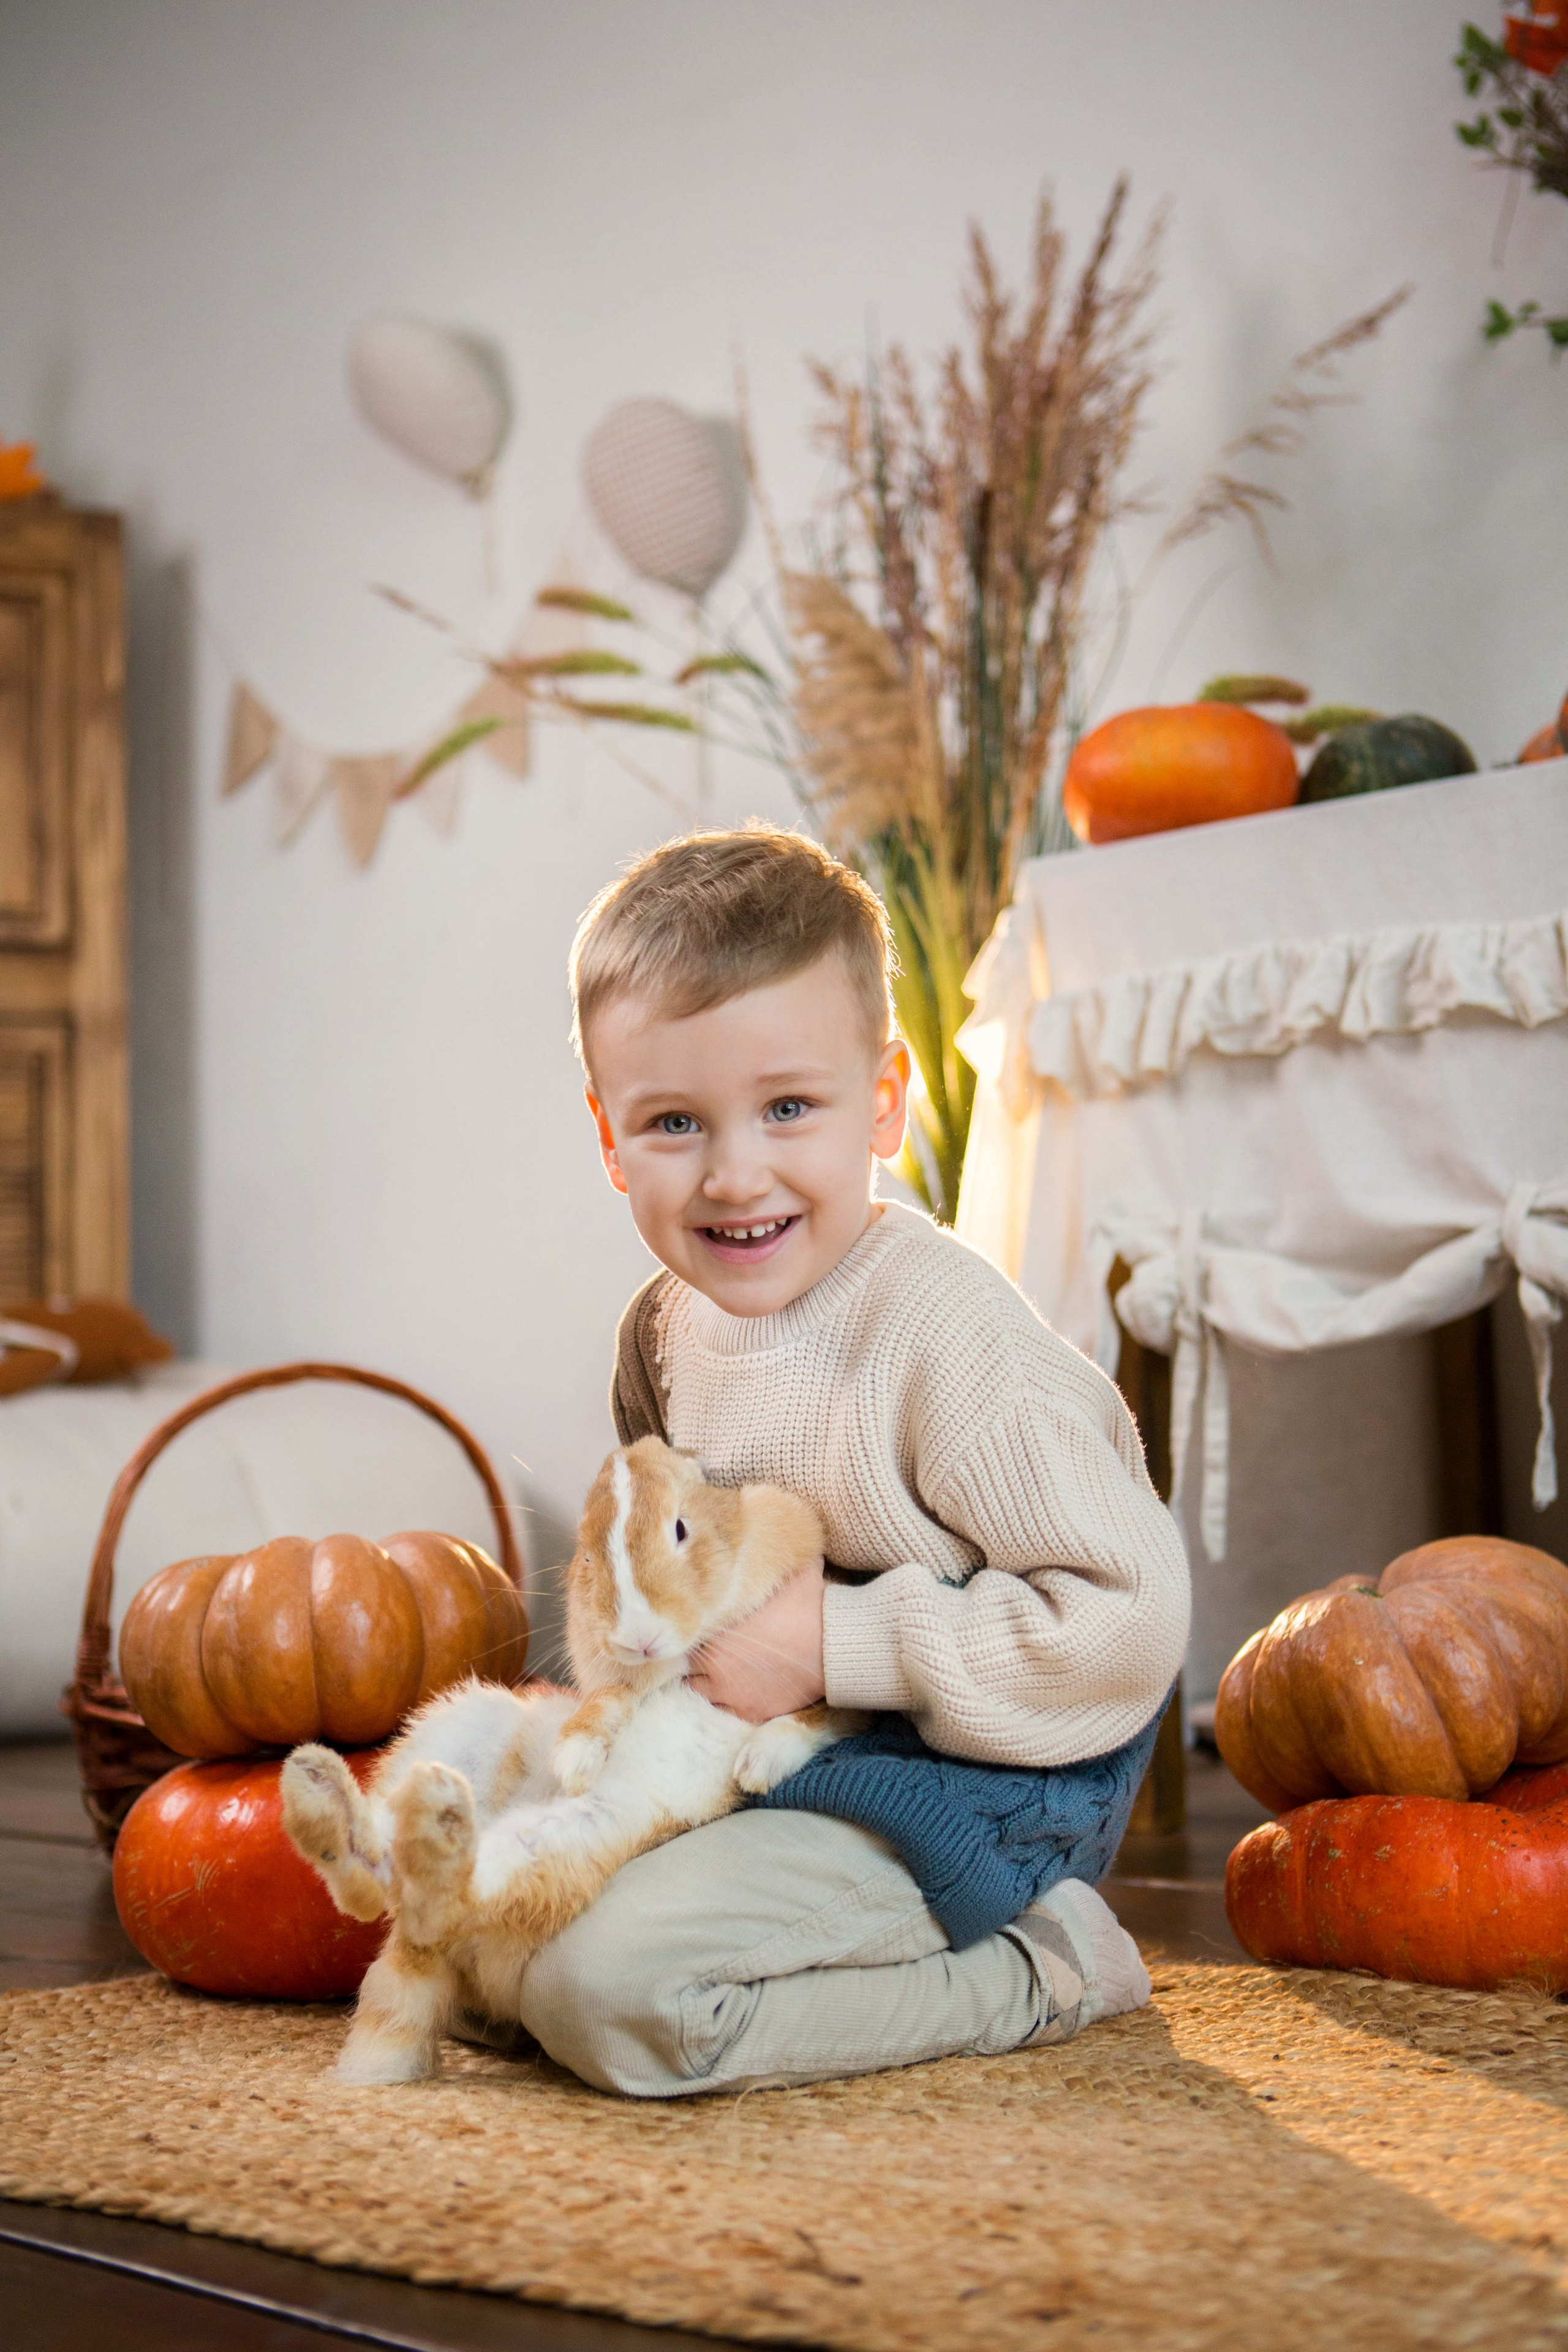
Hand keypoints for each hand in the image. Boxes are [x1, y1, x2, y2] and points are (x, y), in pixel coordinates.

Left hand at [687, 1559, 826, 1722]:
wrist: (834, 1649)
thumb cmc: (809, 1606)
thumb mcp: (790, 1570)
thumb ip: (774, 1555)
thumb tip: (775, 1521)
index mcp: (715, 1627)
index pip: (684, 1631)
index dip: (692, 1627)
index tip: (700, 1624)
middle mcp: (713, 1663)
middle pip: (687, 1662)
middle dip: (697, 1654)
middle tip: (712, 1646)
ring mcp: (729, 1691)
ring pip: (700, 1688)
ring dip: (707, 1679)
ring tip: (723, 1668)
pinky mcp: (748, 1711)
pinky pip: (725, 1710)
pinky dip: (728, 1700)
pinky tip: (740, 1687)